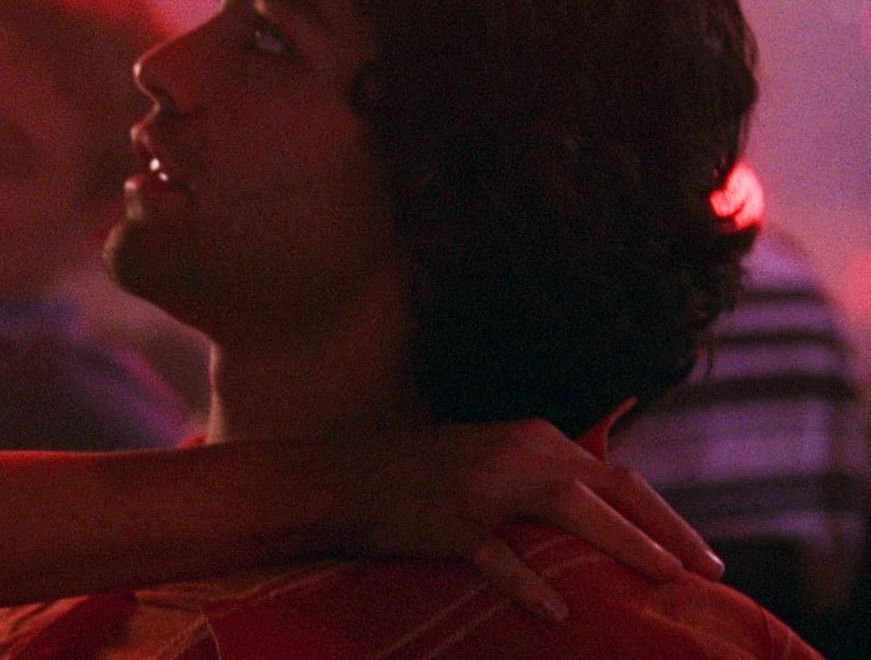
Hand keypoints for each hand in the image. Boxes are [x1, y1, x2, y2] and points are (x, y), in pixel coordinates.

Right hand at [328, 419, 721, 621]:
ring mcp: (482, 484)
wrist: (341, 476)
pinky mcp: (448, 519)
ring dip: (622, 542)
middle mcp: (517, 452)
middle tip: (710, 570)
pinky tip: (556, 612)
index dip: (665, 515)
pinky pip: (497, 554)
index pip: (617, 474)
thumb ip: (543, 474)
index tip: (702, 555)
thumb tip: (603, 511)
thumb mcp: (491, 456)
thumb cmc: (419, 473)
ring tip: (662, 577)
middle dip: (666, 528)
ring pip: (568, 507)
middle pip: (609, 484)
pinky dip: (528, 584)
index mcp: (533, 438)